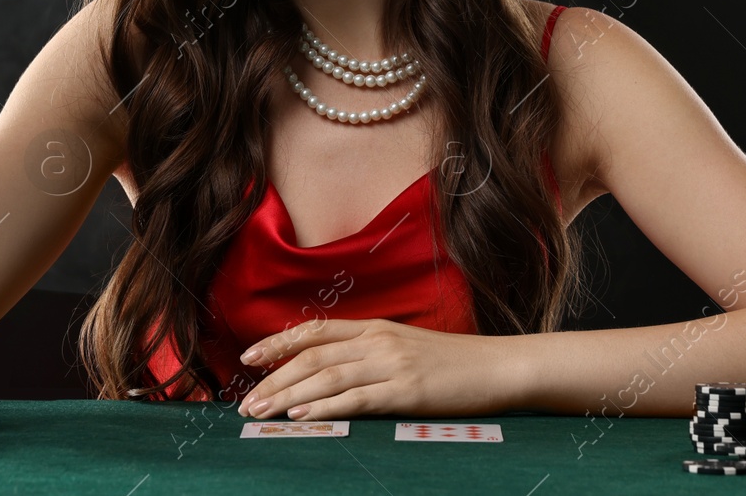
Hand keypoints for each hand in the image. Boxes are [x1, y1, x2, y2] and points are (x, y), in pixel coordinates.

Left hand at [234, 318, 521, 420]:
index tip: (248, 358)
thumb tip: (333, 371)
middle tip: (245, 401)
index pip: (314, 331)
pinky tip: (302, 417)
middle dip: (273, 378)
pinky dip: (324, 408)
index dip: (277, 343)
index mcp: (375, 328)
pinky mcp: (407, 392)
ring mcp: (392, 365)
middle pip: (312, 357)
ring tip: (261, 412)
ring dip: (288, 396)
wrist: (499, 368)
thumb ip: (370, 353)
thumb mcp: (406, 347)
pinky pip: (356, 399)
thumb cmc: (454, 364)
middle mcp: (377, 341)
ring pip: (326, 378)